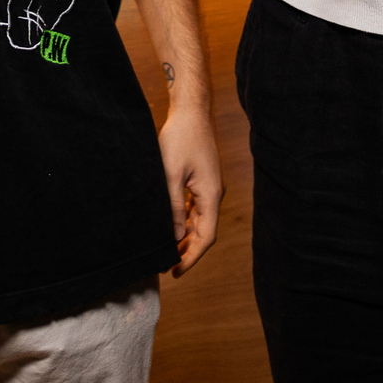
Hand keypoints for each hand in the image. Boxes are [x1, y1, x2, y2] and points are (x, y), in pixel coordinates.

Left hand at [158, 102, 222, 275]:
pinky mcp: (202, 179)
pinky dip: (185, 220)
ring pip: (199, 220)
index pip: (206, 237)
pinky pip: (196, 207)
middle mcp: (214, 193)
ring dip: (186, 236)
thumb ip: (172, 207)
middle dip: (188, 250)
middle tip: (168, 265)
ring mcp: (209, 186)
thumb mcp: (170, 174)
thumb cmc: (180, 138)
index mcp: (211, 195)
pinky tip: (172, 225)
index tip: (176, 271)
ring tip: (168, 250)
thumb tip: (174, 236)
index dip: (192, 257)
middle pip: (204, 231)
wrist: (190, 111)